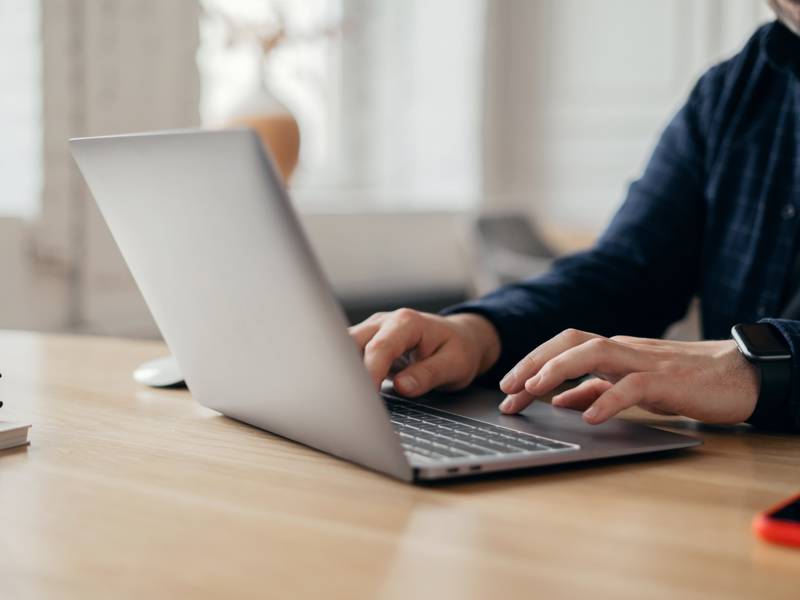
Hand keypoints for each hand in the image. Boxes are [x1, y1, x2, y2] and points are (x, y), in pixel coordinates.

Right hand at [348, 309, 500, 395]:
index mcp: (407, 323)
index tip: (365, 398)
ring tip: (345, 399)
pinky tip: (347, 392)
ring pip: (343, 348)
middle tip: (348, 402)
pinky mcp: (367, 342)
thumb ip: (429, 374)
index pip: (379, 348)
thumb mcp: (455, 364)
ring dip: (342, 372)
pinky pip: (348, 355)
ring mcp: (373, 331)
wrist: (461, 338)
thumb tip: (402, 386)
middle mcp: (385, 322)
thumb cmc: (459, 349)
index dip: (369, 374)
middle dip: (346, 371)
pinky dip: (345, 372)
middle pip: (351, 343)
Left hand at [498, 329, 758, 424]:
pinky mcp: (668, 381)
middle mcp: (623, 350)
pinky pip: (633, 386)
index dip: (531, 363)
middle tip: (506, 389)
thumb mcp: (630, 384)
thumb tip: (559, 400)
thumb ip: (596, 388)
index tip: (506, 389)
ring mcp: (645, 362)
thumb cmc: (683, 380)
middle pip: (569, 342)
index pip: (563, 347)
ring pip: (595, 352)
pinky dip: (607, 400)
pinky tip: (588, 417)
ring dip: (558, 370)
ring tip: (534, 390)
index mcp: (613, 351)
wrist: (737, 374)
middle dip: (533, 363)